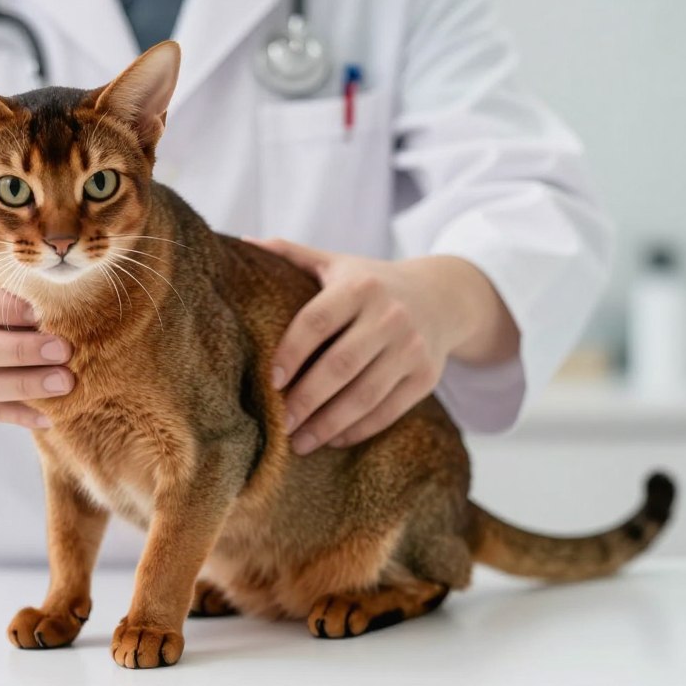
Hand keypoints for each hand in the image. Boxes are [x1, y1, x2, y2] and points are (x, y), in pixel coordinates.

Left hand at [249, 239, 517, 453]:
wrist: (443, 297)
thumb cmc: (371, 283)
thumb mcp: (336, 262)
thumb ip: (291, 254)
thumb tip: (242, 242)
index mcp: (359, 287)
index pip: (318, 321)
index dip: (292, 352)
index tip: (271, 381)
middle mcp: (389, 316)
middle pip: (341, 365)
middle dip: (306, 400)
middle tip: (279, 424)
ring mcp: (412, 348)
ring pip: (365, 395)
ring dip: (329, 424)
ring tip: (299, 443)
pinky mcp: (426, 377)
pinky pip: (389, 411)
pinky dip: (358, 430)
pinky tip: (332, 440)